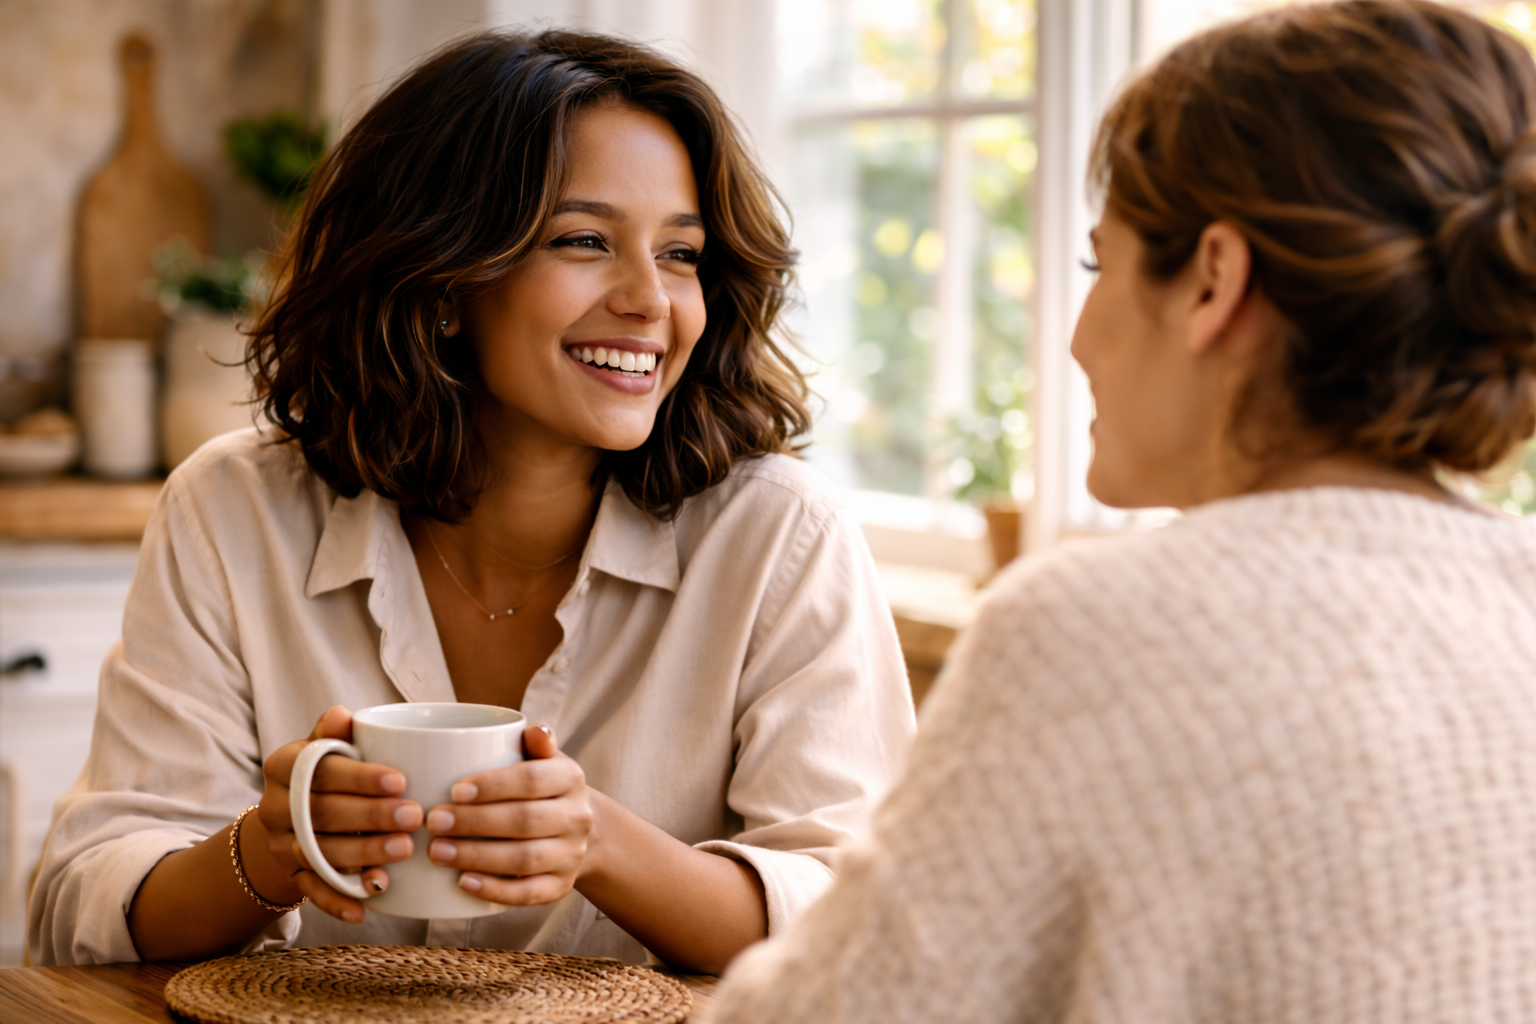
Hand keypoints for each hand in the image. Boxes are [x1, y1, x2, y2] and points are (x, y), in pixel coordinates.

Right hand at [255, 706, 424, 922]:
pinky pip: (312, 892)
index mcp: (282, 767)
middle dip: (371, 816)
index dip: (360, 776)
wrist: (289, 815)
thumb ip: (335, 734)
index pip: (320, 770)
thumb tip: (343, 714)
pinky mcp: (289, 876)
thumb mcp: (326, 747)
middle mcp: (275, 806)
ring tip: (406, 849)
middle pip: (322, 814)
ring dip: (364, 855)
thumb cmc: (325, 772)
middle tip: (415, 816)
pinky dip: (338, 901)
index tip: (401, 780)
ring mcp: (280, 845)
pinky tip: (368, 904)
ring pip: (320, 854)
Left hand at [424, 724, 594, 905]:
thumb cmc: (543, 787)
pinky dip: (495, 890)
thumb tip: (534, 730)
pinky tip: (463, 882)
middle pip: (525, 821)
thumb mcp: (543, 759)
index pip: (533, 780)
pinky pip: (529, 894)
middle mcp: (577, 817)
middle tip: (434, 821)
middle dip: (475, 822)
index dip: (494, 785)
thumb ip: (534, 743)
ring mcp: (571, 854)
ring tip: (437, 852)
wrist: (576, 829)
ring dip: (477, 857)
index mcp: (570, 778)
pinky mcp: (561, 886)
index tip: (454, 789)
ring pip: (524, 859)